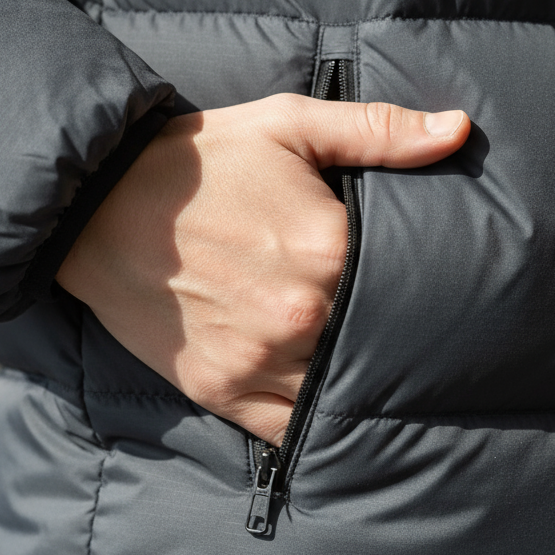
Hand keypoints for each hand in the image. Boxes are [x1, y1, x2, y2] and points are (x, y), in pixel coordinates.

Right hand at [56, 94, 469, 443]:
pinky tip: (329, 405)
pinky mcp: (222, 391)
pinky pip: (290, 430)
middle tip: (414, 332)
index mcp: (327, 251)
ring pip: (340, 393)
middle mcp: (299, 317)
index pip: (411, 286)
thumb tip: (459, 131)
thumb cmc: (199, 159)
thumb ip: (379, 131)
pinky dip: (314, 423)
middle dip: (397, 337)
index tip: (442, 287)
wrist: (96, 203)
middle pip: (380, 345)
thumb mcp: (289, 124)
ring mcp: (259, 362)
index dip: (428, 286)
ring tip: (375, 370)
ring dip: (359, 384)